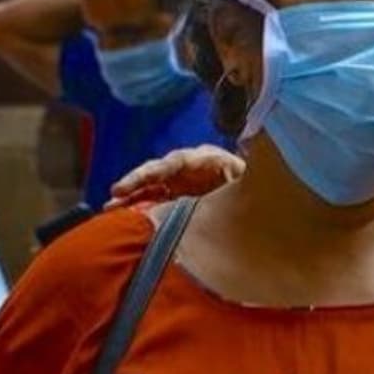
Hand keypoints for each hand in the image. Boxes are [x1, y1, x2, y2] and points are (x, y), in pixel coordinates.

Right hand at [106, 145, 244, 208]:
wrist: (263, 203)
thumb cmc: (256, 189)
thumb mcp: (247, 182)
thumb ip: (234, 181)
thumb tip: (227, 175)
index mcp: (208, 159)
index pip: (176, 161)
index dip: (154, 171)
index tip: (137, 181)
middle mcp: (191, 168)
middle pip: (159, 171)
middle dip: (136, 182)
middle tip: (115, 195)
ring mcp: (183, 181)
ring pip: (153, 185)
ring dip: (132, 195)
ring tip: (110, 208)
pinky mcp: (179, 195)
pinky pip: (155, 198)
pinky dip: (139, 205)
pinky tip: (122, 214)